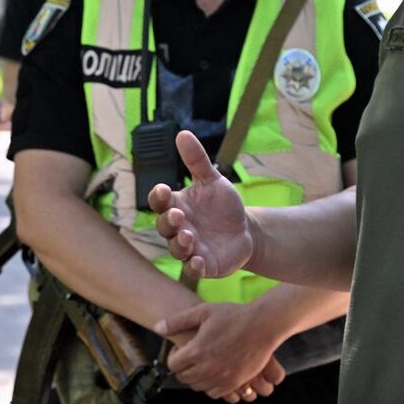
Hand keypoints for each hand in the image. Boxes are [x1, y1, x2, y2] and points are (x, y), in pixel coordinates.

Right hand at [149, 131, 254, 278]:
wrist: (245, 230)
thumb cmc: (222, 206)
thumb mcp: (213, 181)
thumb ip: (197, 160)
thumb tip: (182, 133)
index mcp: (177, 206)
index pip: (159, 202)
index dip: (158, 197)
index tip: (163, 190)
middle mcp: (178, 228)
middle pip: (164, 226)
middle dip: (169, 221)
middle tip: (179, 215)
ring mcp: (189, 248)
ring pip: (176, 249)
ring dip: (180, 244)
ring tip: (189, 237)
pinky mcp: (203, 265)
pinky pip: (192, 270)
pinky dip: (193, 267)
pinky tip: (198, 260)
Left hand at [156, 303, 287, 402]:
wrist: (263, 325)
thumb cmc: (233, 315)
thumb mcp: (203, 312)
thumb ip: (177, 321)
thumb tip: (157, 328)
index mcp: (197, 350)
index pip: (173, 365)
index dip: (174, 357)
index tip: (182, 350)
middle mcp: (207, 367)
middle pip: (184, 378)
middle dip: (184, 368)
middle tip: (192, 357)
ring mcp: (222, 377)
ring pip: (198, 387)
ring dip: (197, 378)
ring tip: (204, 364)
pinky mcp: (235, 382)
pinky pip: (215, 393)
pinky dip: (211, 386)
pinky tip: (215, 372)